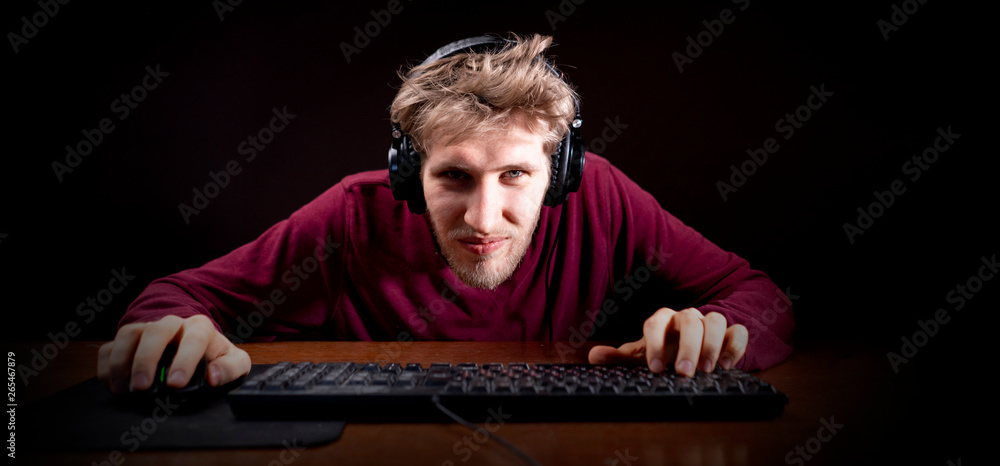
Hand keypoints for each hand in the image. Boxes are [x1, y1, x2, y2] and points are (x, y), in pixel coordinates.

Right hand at [97, 314, 250, 394]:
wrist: (195, 343)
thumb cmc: (214, 355)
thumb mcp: (234, 361)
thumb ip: (230, 368)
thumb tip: (214, 376)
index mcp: (200, 327)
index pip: (194, 337)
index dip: (184, 359)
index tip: (176, 383)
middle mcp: (171, 324)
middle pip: (156, 331)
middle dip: (146, 359)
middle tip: (143, 387)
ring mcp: (146, 330)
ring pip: (129, 335)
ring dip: (122, 362)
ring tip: (125, 389)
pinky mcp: (128, 341)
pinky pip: (109, 348)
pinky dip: (107, 367)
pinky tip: (114, 386)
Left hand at [587, 307, 747, 376]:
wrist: (693, 347)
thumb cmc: (664, 351)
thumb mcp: (642, 355)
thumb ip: (619, 357)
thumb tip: (593, 356)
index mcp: (662, 320)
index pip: (656, 323)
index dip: (655, 344)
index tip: (655, 369)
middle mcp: (687, 317)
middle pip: (689, 320)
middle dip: (687, 346)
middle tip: (684, 373)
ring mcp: (709, 323)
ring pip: (715, 320)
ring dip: (712, 344)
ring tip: (707, 370)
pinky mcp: (731, 333)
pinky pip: (738, 331)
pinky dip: (735, 345)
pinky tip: (727, 365)